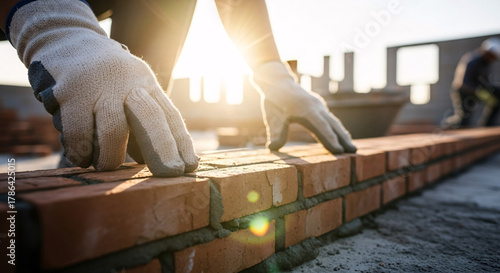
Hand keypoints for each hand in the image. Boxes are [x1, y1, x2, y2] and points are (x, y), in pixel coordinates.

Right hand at [8, 0, 197, 175]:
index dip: (181, 143)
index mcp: (146, 84)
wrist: (66, 41)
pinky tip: (81, 159)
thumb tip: (145, 160)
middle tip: (171, 173)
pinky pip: (78, 132)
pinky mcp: (70, 91)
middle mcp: (127, 83)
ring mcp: (99, 86)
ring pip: (114, 130)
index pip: (169, 116)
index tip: (190, 167)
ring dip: (112, 157)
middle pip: (150, 118)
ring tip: (107, 166)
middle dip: (163, 149)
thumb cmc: (104, 79)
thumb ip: (138, 124)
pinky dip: (81, 152)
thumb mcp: (129, 94)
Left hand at [251, 62, 356, 153]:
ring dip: (342, 134)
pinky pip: (330, 119)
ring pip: (333, 121)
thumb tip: (272, 147)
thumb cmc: (274, 99)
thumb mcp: (272, 116)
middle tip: (353, 152)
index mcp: (305, 110)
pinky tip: (341, 136)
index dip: (330, 139)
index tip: (339, 151)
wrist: (277, 80)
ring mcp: (318, 106)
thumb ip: (275, 132)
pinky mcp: (318, 106)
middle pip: (332, 124)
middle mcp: (315, 107)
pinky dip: (336, 128)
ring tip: (352, 148)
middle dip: (343, 139)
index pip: (321, 127)